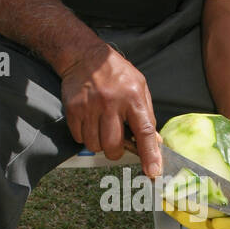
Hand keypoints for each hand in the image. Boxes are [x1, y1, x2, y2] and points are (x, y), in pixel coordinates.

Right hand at [60, 42, 160, 176]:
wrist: (85, 56)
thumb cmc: (116, 73)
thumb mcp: (139, 87)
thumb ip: (147, 115)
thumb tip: (156, 142)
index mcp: (133, 97)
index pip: (144, 132)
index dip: (149, 154)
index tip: (153, 172)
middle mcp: (111, 102)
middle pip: (113, 146)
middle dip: (115, 151)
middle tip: (115, 142)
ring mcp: (90, 106)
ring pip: (95, 145)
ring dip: (98, 143)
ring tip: (100, 126)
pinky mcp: (73, 109)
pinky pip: (79, 138)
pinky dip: (84, 135)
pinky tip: (89, 121)